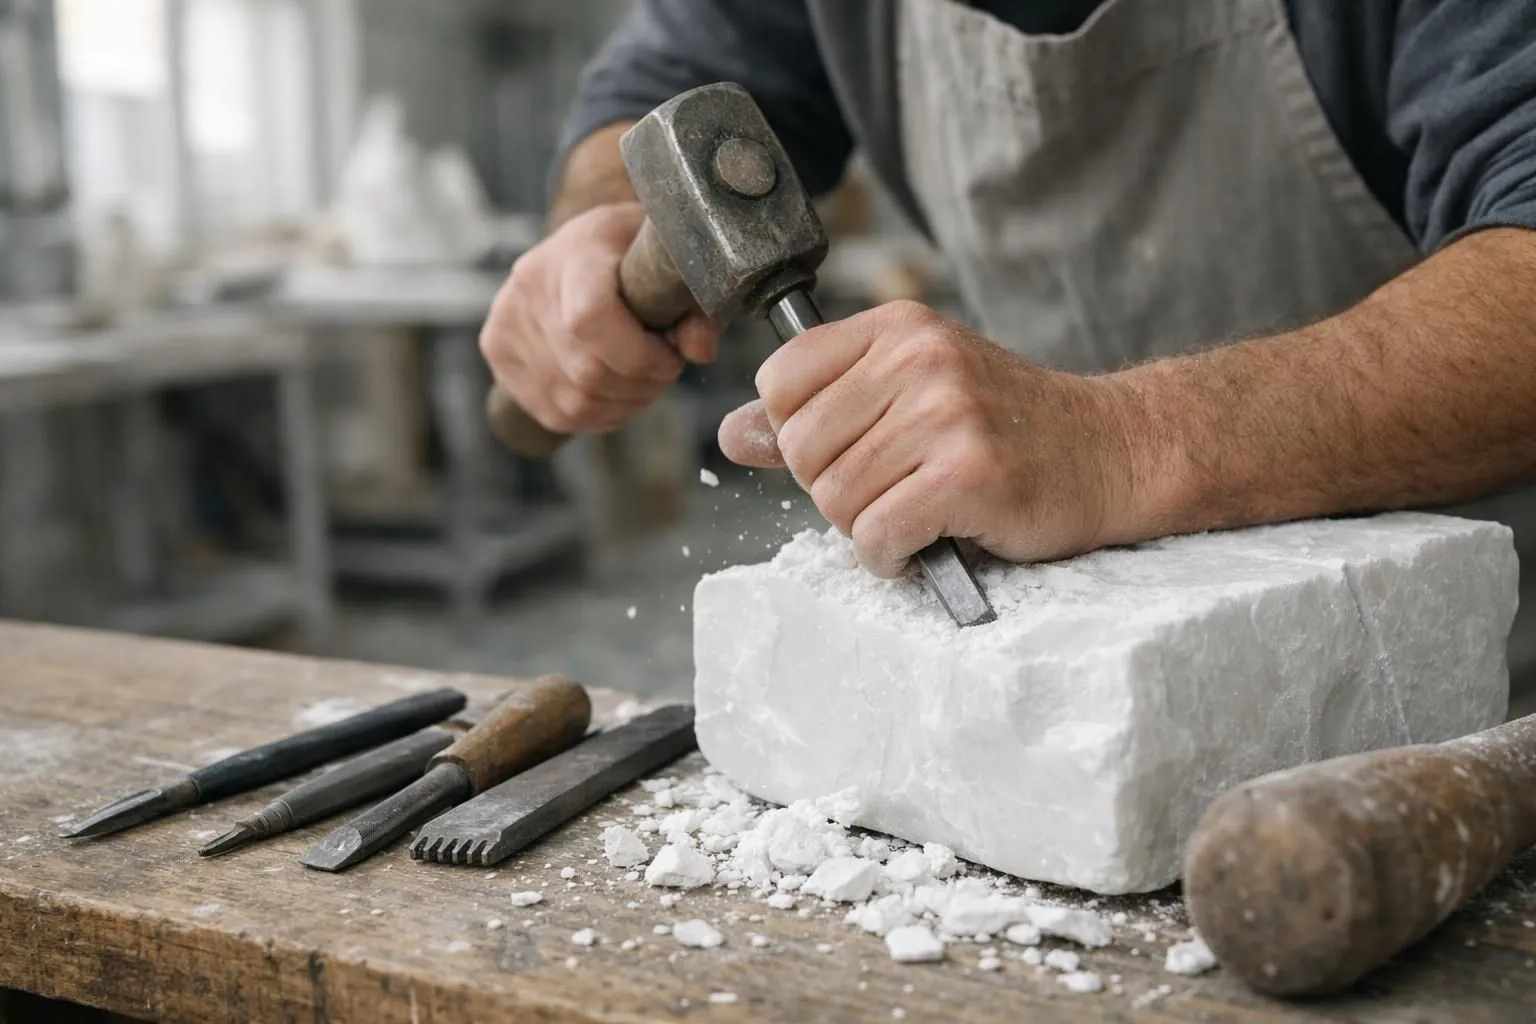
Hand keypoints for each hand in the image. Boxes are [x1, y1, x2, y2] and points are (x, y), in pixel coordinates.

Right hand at [479, 202, 720, 433]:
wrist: (581, 246)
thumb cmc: (632, 252)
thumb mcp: (672, 263)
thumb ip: (695, 304)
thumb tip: (699, 350)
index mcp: (574, 253)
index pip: (590, 318)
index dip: (639, 354)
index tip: (669, 355)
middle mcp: (530, 288)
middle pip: (588, 372)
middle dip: (641, 385)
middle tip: (663, 369)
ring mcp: (507, 323)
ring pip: (575, 401)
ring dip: (624, 404)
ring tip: (642, 379)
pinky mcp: (499, 354)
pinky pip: (557, 413)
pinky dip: (598, 415)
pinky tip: (615, 391)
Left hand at [718, 301, 1141, 576]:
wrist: (1112, 454)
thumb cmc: (1005, 429)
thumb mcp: (909, 396)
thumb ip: (820, 410)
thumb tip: (731, 434)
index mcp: (897, 328)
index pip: (780, 380)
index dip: (800, 432)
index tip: (853, 447)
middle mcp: (919, 359)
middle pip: (800, 449)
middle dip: (834, 487)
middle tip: (894, 488)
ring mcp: (945, 415)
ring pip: (834, 499)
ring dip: (868, 527)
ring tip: (918, 512)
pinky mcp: (967, 475)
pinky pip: (874, 537)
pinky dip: (891, 557)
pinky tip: (927, 541)